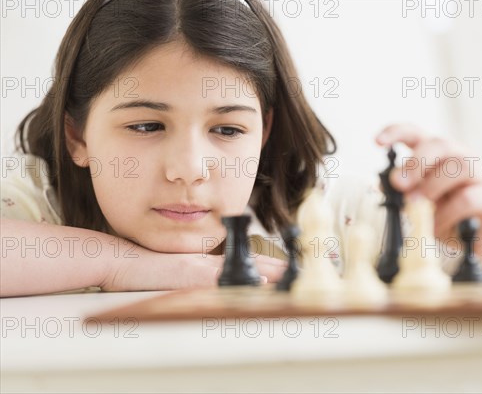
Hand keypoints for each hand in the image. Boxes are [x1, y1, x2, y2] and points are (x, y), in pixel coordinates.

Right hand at [101, 240, 286, 291]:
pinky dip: (240, 280)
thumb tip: (215, 283)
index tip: (286, 269)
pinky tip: (260, 282)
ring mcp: (199, 266)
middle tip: (298, 270)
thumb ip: (194, 277)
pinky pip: (220, 277)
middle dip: (276, 267)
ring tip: (289, 275)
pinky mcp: (189, 273)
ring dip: (267, 271)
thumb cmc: (144, 268)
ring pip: (241, 268)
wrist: (121, 261)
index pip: (243, 262)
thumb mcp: (173, 272)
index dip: (267, 265)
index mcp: (206, 263)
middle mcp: (208, 262)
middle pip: (249, 262)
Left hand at [376, 124, 481, 257]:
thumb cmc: (446, 215)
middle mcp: (459, 158)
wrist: (481, 240)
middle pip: (440, 144)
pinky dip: (446, 214)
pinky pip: (468, 199)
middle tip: (399, 184)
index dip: (396, 132)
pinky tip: (435, 226)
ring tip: (416, 206)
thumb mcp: (419, 202)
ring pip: (458, 166)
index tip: (376, 142)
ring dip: (432, 186)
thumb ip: (402, 191)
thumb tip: (382, 184)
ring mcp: (478, 176)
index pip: (415, 133)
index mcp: (436, 155)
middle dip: (416, 162)